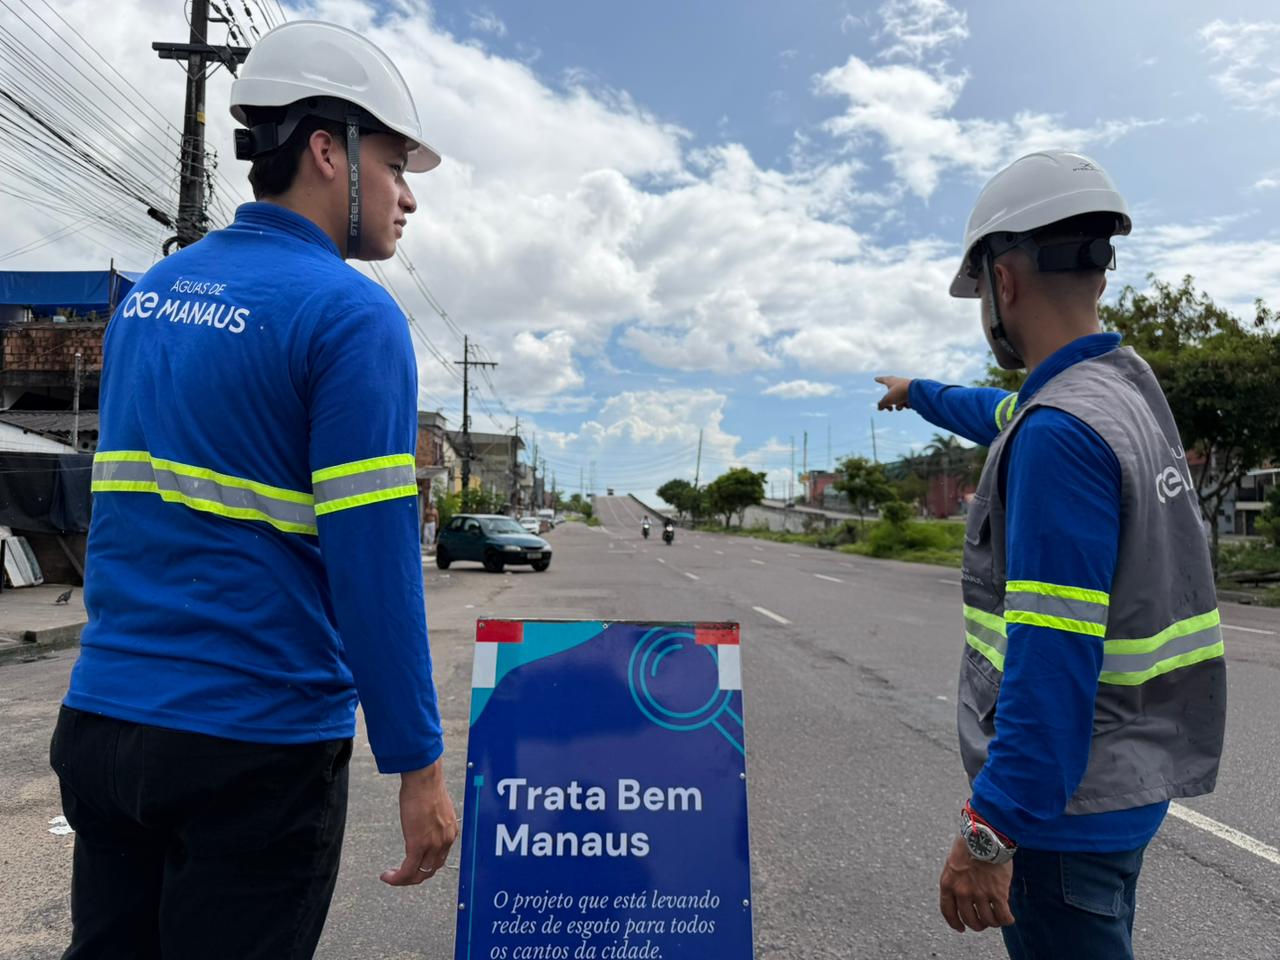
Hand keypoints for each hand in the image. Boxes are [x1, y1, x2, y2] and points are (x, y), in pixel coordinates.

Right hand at [380, 757, 458, 885]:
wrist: (424, 779)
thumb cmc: (427, 786)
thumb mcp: (435, 808)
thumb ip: (433, 820)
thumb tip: (423, 823)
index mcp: (450, 832)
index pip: (440, 859)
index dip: (425, 866)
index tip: (412, 866)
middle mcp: (445, 841)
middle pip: (430, 870)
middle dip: (414, 877)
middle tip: (400, 876)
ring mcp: (432, 845)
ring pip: (419, 874)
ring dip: (403, 880)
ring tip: (391, 877)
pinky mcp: (417, 844)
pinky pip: (407, 870)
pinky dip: (397, 878)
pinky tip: (387, 876)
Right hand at [875, 376, 911, 410]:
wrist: (916, 392)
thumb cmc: (899, 392)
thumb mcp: (887, 400)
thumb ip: (881, 404)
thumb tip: (879, 408)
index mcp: (891, 381)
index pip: (883, 380)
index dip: (879, 380)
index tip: (875, 378)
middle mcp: (898, 384)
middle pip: (890, 393)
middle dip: (889, 402)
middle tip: (889, 408)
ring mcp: (905, 389)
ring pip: (898, 400)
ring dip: (898, 406)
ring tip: (899, 407)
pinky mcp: (912, 394)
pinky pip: (906, 402)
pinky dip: (905, 404)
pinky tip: (908, 404)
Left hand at [939, 836, 1014, 931]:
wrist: (985, 835)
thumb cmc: (970, 844)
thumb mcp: (954, 862)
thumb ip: (956, 880)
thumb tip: (963, 895)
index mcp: (948, 883)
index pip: (948, 911)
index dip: (955, 923)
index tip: (961, 928)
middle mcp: (962, 892)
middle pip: (969, 919)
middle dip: (977, 924)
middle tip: (983, 922)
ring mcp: (980, 894)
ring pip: (987, 920)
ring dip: (992, 922)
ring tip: (997, 918)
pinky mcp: (998, 894)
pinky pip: (1003, 916)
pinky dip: (1006, 920)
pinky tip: (1009, 918)